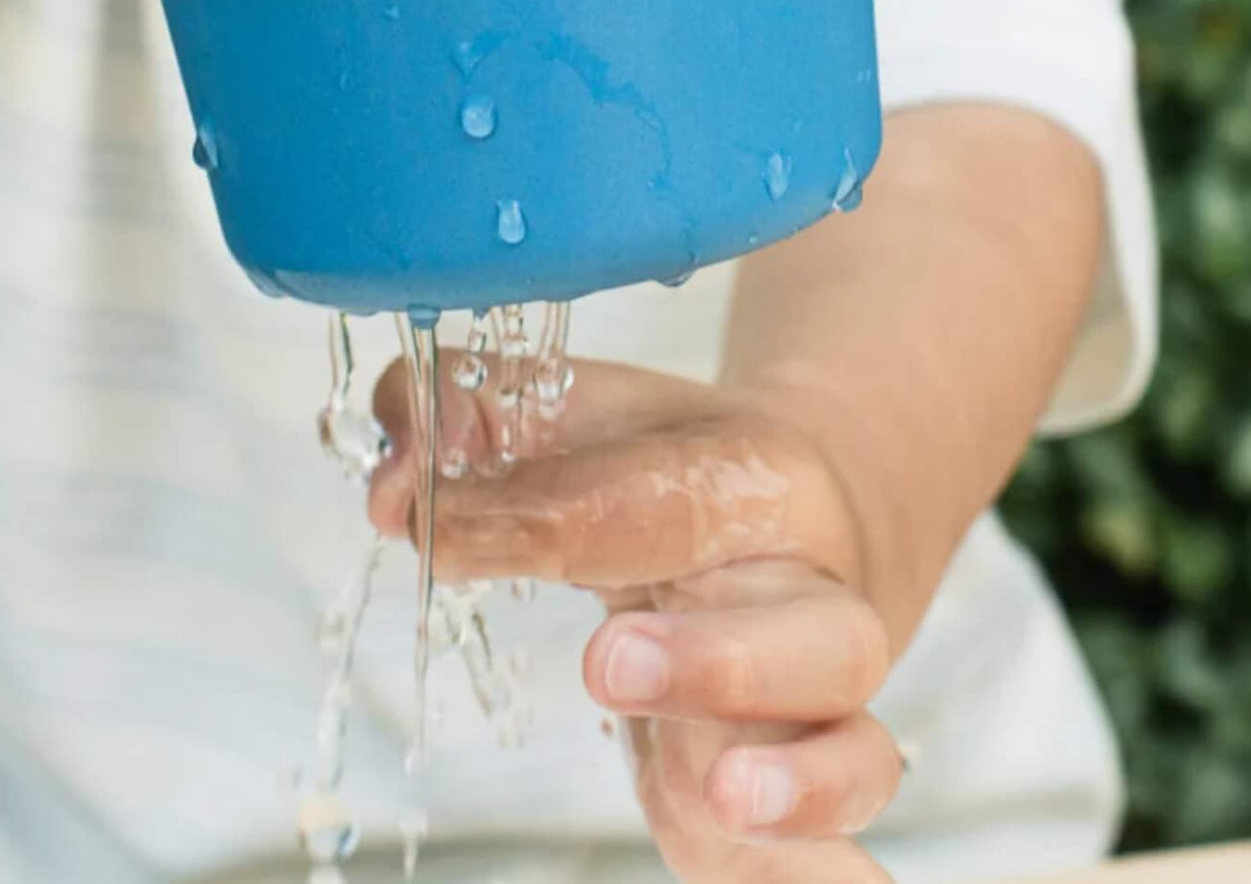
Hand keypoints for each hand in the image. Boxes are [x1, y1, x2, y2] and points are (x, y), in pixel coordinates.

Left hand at [370, 356, 905, 882]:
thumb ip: (471, 417)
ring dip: (796, 782)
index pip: (657, 500)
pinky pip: (844, 853)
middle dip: (716, 658)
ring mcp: (819, 710)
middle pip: (810, 633)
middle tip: (606, 666)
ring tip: (726, 799)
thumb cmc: (666, 465)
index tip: (429, 525)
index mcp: (757, 478)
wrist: (799, 511)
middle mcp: (810, 594)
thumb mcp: (576, 412)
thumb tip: (395, 479)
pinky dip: (835, 878)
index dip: (533, 516)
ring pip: (854, 749)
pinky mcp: (798, 795)